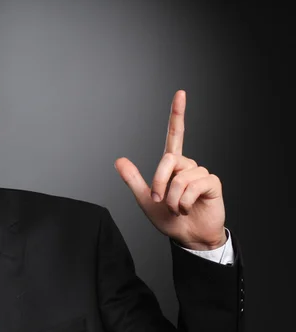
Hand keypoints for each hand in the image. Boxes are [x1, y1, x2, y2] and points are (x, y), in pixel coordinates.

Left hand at [114, 90, 226, 249]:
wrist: (188, 237)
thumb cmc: (169, 219)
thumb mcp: (146, 200)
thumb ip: (133, 180)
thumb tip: (119, 160)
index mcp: (172, 166)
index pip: (175, 135)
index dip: (177, 114)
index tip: (181, 93)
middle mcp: (188, 165)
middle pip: (169, 160)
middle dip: (159, 183)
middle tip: (160, 201)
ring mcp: (201, 174)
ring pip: (180, 178)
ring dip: (173, 199)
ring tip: (178, 209)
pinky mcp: (212, 184)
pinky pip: (193, 186)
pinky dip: (184, 202)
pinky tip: (188, 208)